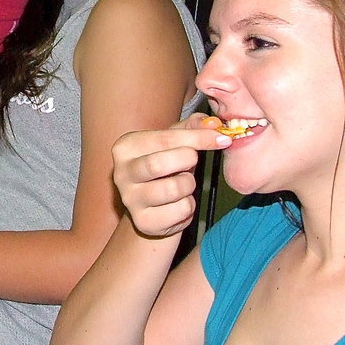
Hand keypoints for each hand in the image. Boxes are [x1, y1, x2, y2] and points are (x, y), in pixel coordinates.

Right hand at [111, 115, 228, 238]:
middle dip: (187, 161)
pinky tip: (178, 203)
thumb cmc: (165, 168)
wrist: (152, 207)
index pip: (165, 138)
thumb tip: (214, 124)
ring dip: (188, 185)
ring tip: (183, 183)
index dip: (198, 137)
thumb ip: (193, 128)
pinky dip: (188, 206)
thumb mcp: (174, 142)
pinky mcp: (143, 221)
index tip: (222, 138)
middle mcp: (121, 173)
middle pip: (159, 164)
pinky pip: (179, 211)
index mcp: (125, 147)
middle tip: (193, 162)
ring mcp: (130, 199)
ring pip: (172, 189)